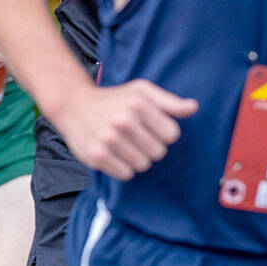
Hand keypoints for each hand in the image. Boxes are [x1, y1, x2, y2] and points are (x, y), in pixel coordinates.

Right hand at [52, 80, 197, 180]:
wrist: (72, 105)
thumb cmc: (112, 99)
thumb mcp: (140, 91)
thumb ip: (169, 101)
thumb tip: (193, 108)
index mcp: (138, 104)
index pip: (172, 135)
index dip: (163, 133)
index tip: (149, 127)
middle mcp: (123, 121)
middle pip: (159, 152)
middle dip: (150, 147)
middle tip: (134, 137)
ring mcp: (108, 139)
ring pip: (143, 165)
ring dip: (136, 158)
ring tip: (123, 145)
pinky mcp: (96, 155)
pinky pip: (126, 174)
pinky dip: (122, 167)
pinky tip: (113, 154)